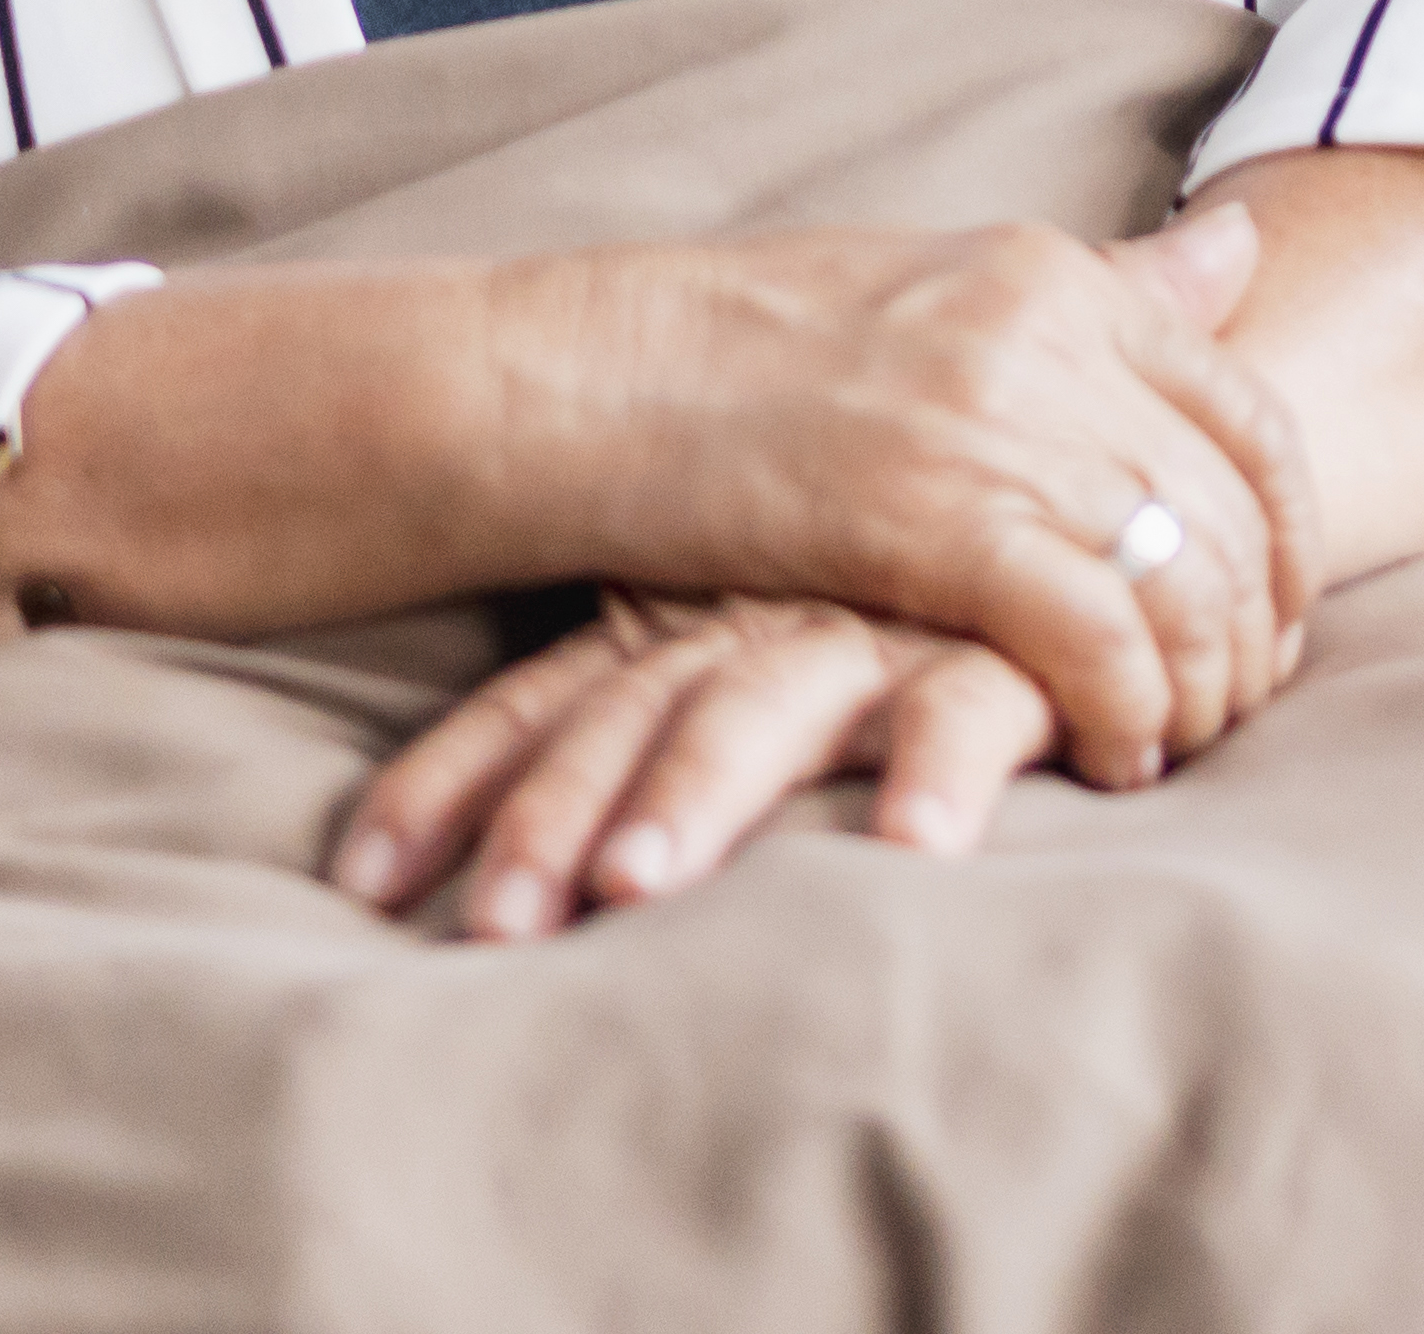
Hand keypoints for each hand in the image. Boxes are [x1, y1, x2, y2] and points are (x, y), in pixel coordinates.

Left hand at [326, 595, 1074, 936]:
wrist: (1050, 499)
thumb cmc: (877, 586)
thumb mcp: (731, 627)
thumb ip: (628, 697)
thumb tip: (465, 845)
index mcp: (676, 623)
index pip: (541, 704)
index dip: (453, 783)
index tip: (373, 881)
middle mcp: (754, 626)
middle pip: (628, 723)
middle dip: (552, 819)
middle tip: (496, 924)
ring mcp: (870, 636)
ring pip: (764, 716)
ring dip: (696, 799)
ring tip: (634, 890)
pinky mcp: (998, 655)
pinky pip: (964, 714)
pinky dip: (937, 772)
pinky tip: (914, 848)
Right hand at [474, 202, 1317, 787]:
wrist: (591, 376)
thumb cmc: (748, 348)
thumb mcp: (942, 282)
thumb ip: (1100, 290)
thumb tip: (1246, 253)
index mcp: (1059, 276)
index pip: (1252, 412)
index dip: (1292, 533)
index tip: (1276, 616)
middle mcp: (1053, 337)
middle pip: (1232, 512)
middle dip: (1255, 632)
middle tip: (1233, 711)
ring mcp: (998, 423)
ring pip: (1184, 578)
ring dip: (1202, 686)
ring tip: (1171, 745)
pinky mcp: (936, 518)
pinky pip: (1094, 633)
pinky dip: (1124, 708)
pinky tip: (1110, 757)